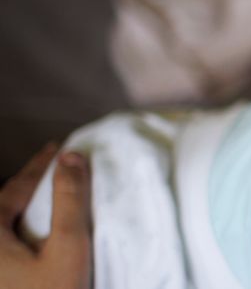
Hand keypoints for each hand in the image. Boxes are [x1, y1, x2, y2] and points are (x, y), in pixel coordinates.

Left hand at [0, 144, 91, 288]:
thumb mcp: (67, 248)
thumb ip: (69, 202)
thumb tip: (71, 158)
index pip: (16, 187)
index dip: (41, 165)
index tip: (58, 148)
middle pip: (5, 203)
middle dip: (29, 184)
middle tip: (52, 169)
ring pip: (4, 223)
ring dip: (24, 206)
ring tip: (46, 196)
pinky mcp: (1, 273)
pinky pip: (5, 241)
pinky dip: (20, 227)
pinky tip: (35, 232)